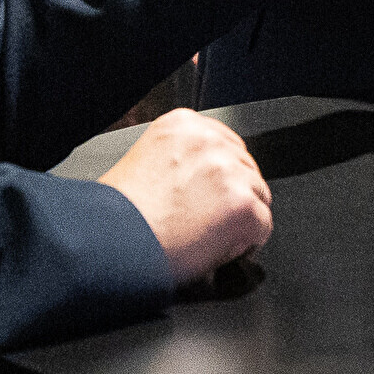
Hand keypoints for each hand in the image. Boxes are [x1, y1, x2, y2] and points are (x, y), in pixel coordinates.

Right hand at [98, 108, 272, 283]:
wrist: (110, 245)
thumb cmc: (118, 216)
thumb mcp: (145, 161)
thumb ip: (181, 159)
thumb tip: (205, 179)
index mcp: (182, 125)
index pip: (227, 144)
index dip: (220, 177)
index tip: (210, 195)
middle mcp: (208, 141)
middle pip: (246, 169)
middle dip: (232, 196)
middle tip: (204, 221)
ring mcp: (228, 172)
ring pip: (259, 196)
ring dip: (239, 219)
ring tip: (205, 236)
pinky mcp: (242, 205)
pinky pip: (263, 226)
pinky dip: (247, 243)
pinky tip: (216, 249)